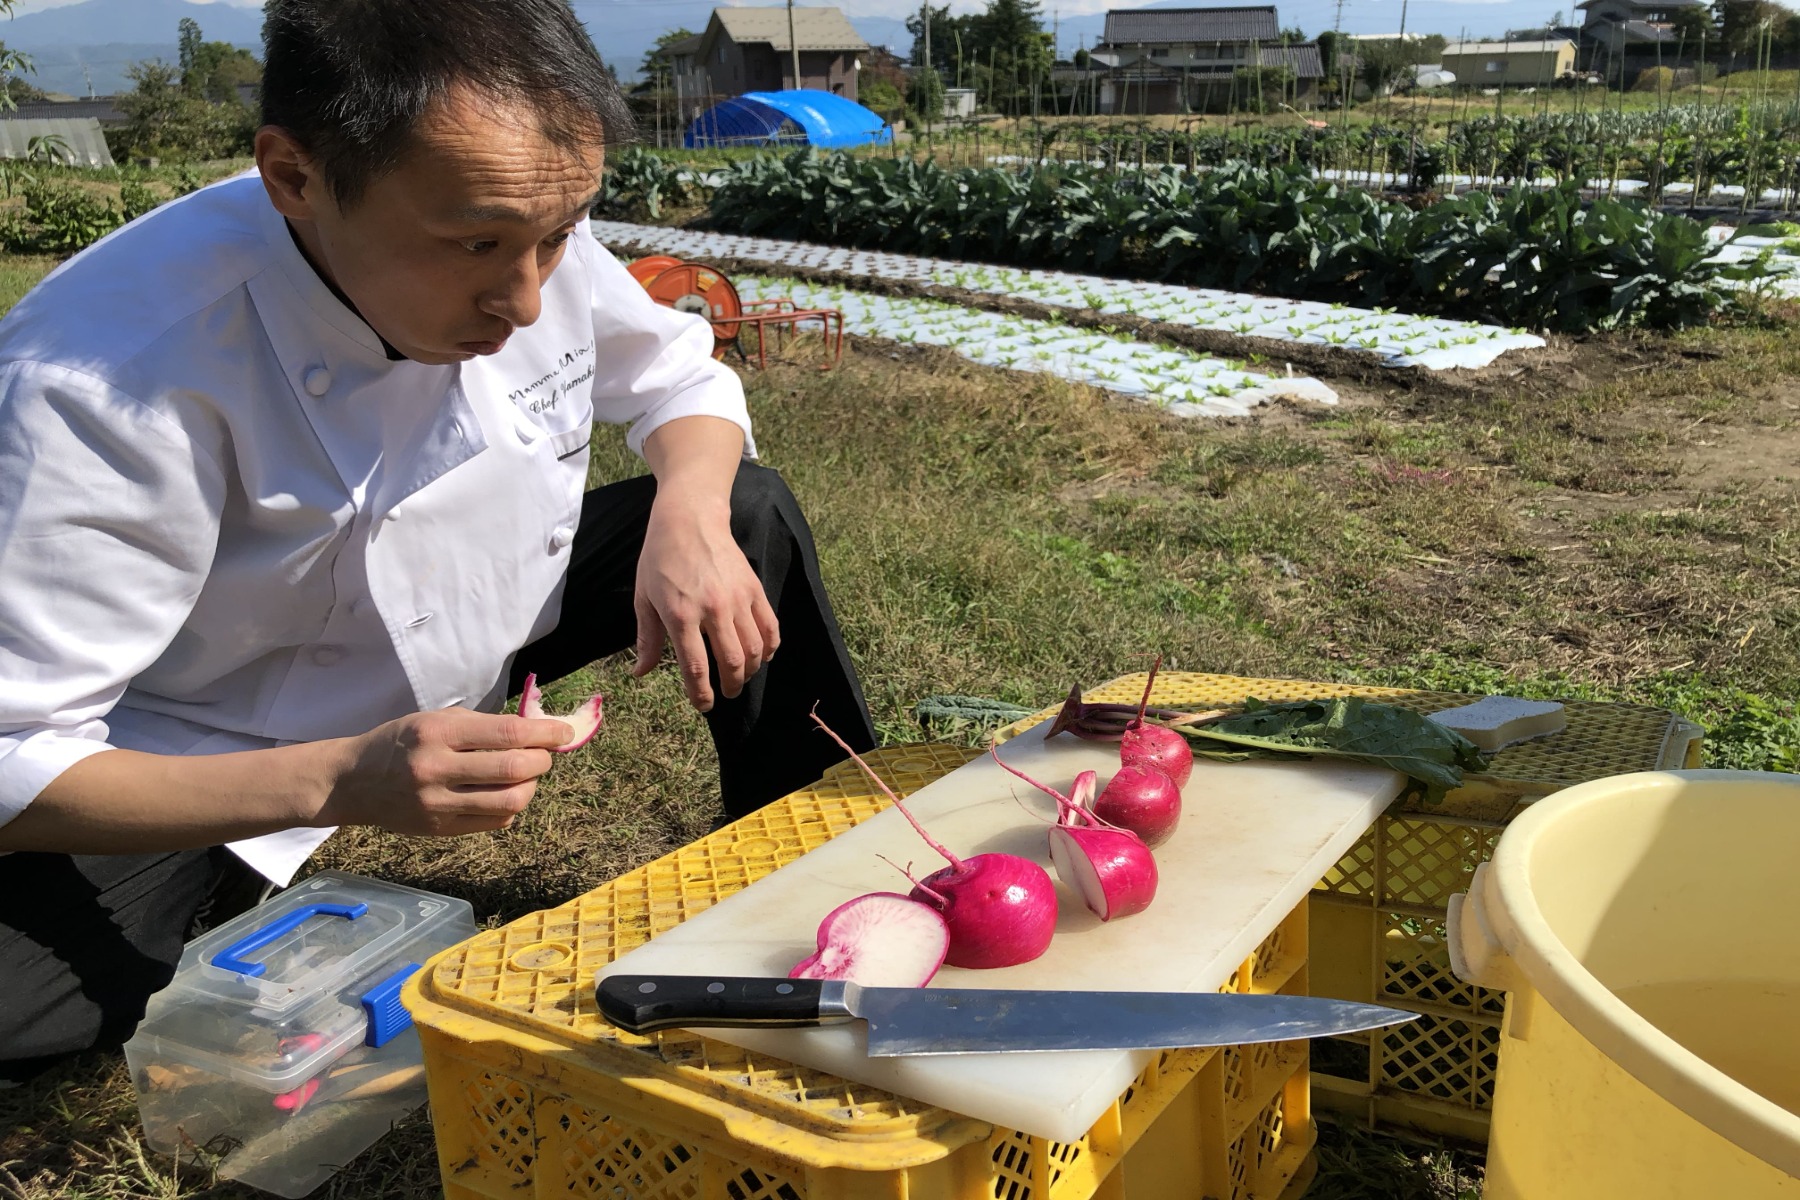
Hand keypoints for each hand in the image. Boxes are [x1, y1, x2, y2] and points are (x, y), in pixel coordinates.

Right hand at [322, 708, 572, 835]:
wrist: (352, 780)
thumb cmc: (401, 742)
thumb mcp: (435, 719)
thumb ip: (483, 725)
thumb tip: (536, 731)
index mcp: (437, 732)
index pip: (507, 732)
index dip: (545, 733)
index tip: (564, 732)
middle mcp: (436, 768)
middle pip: (514, 769)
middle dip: (542, 761)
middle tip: (544, 755)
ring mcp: (437, 803)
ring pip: (510, 802)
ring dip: (530, 787)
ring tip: (526, 776)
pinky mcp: (439, 829)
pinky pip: (494, 822)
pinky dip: (511, 808)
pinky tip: (504, 795)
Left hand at [631, 490, 779, 711]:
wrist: (690, 518)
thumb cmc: (660, 558)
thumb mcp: (644, 597)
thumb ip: (647, 638)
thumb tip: (640, 673)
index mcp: (680, 614)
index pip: (696, 667)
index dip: (701, 694)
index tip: (704, 705)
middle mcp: (712, 609)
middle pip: (731, 662)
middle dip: (730, 687)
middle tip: (725, 693)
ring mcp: (737, 598)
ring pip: (754, 649)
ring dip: (749, 671)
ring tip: (741, 676)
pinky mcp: (754, 589)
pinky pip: (770, 626)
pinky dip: (769, 647)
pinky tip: (761, 655)